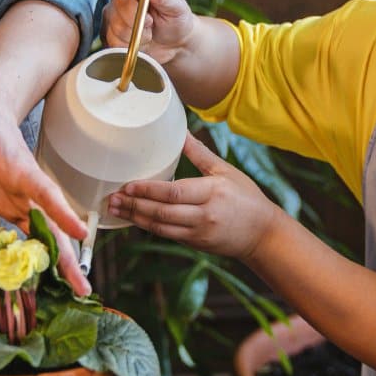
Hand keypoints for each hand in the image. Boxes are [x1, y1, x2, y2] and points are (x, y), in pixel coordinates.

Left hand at [0, 94, 90, 295]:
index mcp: (22, 169)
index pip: (45, 192)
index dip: (62, 212)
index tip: (81, 234)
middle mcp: (28, 190)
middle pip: (55, 226)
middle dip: (70, 256)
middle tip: (84, 286)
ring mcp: (22, 201)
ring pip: (46, 237)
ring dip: (60, 264)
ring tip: (77, 291)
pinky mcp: (11, 208)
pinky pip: (26, 237)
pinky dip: (36, 257)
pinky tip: (45, 279)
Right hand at [103, 0, 194, 64]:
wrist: (175, 42)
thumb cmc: (177, 20)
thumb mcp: (177, 7)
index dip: (135, 14)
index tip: (150, 21)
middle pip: (115, 18)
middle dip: (137, 30)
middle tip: (152, 28)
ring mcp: (112, 17)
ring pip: (114, 33)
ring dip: (135, 40)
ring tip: (148, 35)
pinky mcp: (110, 34)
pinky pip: (114, 46)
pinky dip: (130, 49)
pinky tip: (141, 43)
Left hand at [108, 132, 284, 259]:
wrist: (263, 234)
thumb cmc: (247, 198)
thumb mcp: (226, 171)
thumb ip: (200, 154)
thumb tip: (181, 132)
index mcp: (212, 192)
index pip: (174, 192)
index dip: (148, 190)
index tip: (128, 185)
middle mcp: (204, 214)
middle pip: (162, 212)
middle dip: (134, 206)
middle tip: (112, 198)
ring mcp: (199, 232)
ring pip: (160, 226)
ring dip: (135, 218)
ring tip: (115, 209)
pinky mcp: (196, 243)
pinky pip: (166, 235)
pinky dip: (148, 226)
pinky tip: (134, 218)